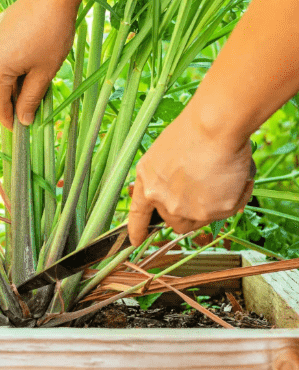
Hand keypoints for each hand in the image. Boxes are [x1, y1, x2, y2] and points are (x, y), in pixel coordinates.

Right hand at [0, 0, 76, 129]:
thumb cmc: (52, 34)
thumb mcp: (44, 73)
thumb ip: (31, 99)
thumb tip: (23, 120)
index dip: (8, 118)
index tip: (17, 130)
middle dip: (5, 102)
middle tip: (25, 110)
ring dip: (4, 85)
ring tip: (27, 87)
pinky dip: (4, 67)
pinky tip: (24, 65)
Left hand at [127, 106, 254, 245]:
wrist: (213, 127)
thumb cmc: (193, 131)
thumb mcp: (164, 154)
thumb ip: (167, 178)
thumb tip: (183, 195)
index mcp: (146, 181)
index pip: (138, 213)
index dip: (136, 229)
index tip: (135, 241)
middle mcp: (162, 200)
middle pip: (174, 222)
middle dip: (187, 213)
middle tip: (202, 192)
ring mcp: (186, 210)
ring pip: (198, 221)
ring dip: (208, 209)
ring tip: (219, 180)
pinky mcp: (211, 213)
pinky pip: (225, 212)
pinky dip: (232, 198)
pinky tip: (233, 177)